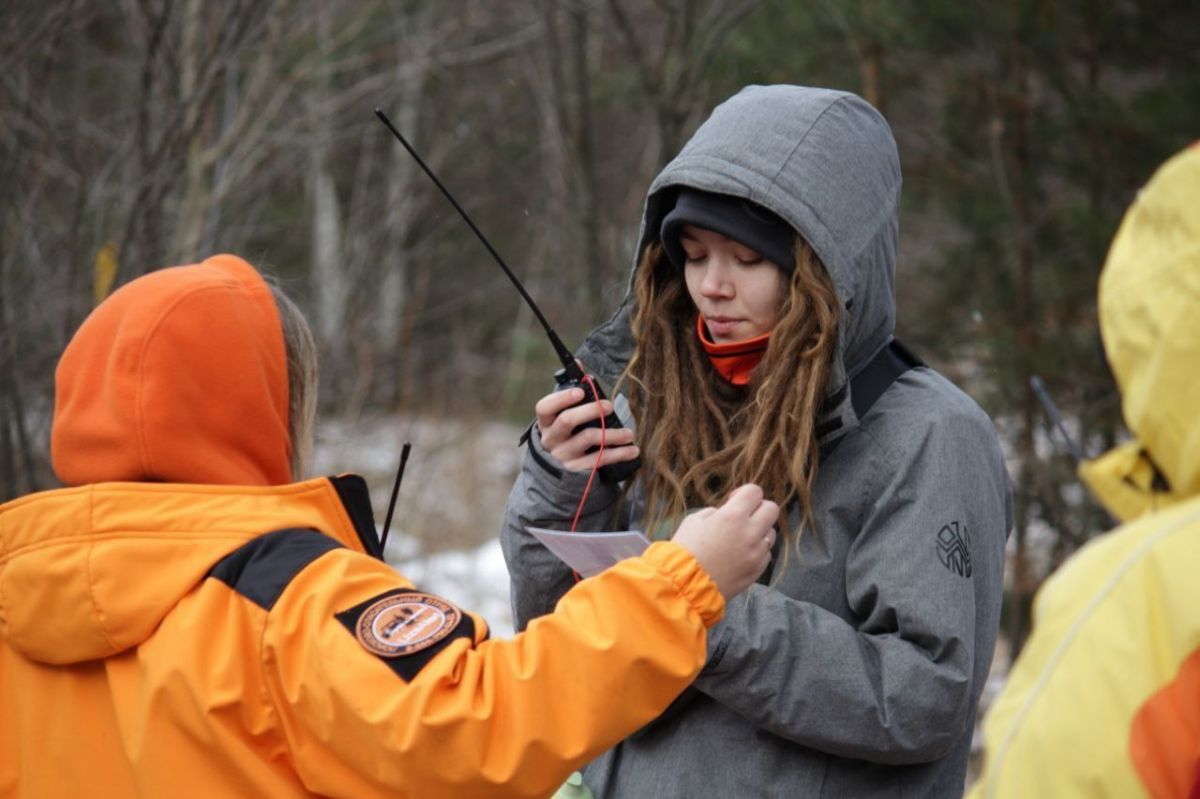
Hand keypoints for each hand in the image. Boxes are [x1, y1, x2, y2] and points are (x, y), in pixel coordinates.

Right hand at [535, 386, 639, 472]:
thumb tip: (579, 362)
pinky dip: (619, 454)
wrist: (558, 470)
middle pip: (567, 420)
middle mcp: (551, 438)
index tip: (580, 391)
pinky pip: (599, 460)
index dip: (561, 398)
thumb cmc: (565, 433)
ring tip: (629, 433)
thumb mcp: (562, 415)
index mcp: (546, 422)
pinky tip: (632, 450)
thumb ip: (570, 390)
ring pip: (588, 439)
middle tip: (609, 406)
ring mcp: (563, 455)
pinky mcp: (576, 469)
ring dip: (613, 434)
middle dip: (591, 410)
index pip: (545, 407)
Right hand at [671, 484, 778, 598]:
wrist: (686, 585)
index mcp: (733, 515)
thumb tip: (727, 512)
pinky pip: (766, 553)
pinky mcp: (758, 569)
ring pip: (772, 532)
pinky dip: (756, 550)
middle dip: (758, 508)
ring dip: (759, 531)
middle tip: (743, 517)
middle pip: (771, 509)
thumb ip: (716, 512)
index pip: (755, 491)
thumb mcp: (694, 520)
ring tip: (741, 538)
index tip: (734, 500)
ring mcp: (757, 552)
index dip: (744, 493)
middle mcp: (750, 532)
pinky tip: (740, 554)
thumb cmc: (686, 550)